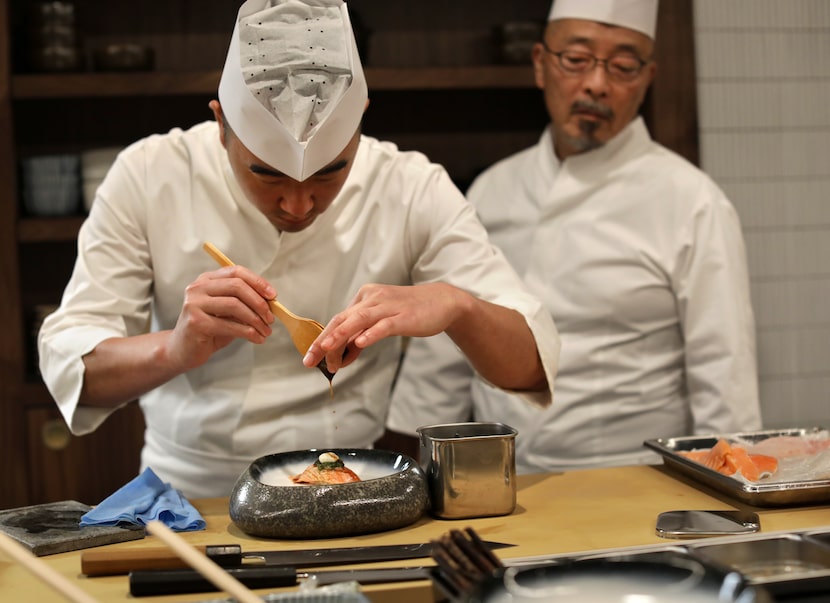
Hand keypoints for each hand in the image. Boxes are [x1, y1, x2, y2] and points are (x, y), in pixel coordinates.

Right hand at [165, 265, 275, 370]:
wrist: (183, 351)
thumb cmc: (209, 330)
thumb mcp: (228, 312)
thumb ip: (244, 303)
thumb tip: (271, 302)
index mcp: (207, 280)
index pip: (236, 271)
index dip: (257, 282)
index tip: (273, 295)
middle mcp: (198, 288)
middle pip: (237, 286)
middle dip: (259, 302)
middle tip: (271, 318)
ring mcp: (194, 304)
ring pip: (235, 305)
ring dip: (256, 320)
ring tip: (266, 331)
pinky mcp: (195, 323)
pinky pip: (230, 325)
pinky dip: (248, 333)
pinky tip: (257, 339)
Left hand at [303, 283, 468, 373]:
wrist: (443, 302)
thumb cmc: (410, 313)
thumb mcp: (382, 322)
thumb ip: (363, 335)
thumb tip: (344, 354)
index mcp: (365, 298)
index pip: (339, 320)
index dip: (323, 340)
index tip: (312, 358)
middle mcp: (372, 299)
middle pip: (342, 320)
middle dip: (324, 341)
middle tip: (310, 359)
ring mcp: (388, 306)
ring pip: (359, 320)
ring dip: (340, 335)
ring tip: (326, 349)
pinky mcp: (403, 316)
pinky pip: (384, 325)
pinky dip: (371, 333)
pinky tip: (360, 343)